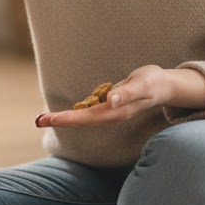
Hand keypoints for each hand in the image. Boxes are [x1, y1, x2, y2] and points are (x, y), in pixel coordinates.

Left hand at [34, 65, 204, 128]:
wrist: (166, 87)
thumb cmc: (154, 83)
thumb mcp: (143, 85)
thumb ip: (127, 93)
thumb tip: (111, 100)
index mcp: (116, 111)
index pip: (87, 118)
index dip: (67, 119)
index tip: (50, 119)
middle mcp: (111, 114)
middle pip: (81, 120)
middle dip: (59, 120)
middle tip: (38, 121)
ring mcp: (110, 112)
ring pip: (83, 118)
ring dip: (64, 118)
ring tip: (44, 118)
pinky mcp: (110, 106)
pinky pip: (89, 112)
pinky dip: (74, 113)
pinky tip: (63, 114)